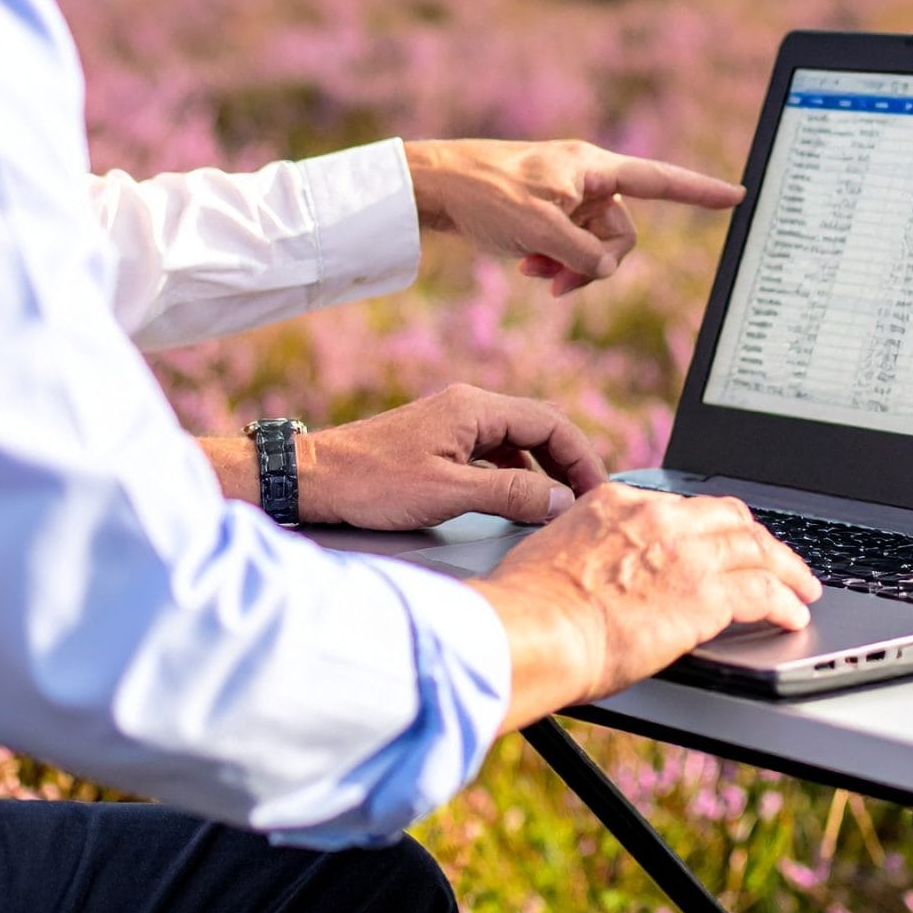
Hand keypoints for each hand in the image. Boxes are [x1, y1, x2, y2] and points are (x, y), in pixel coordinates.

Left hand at [300, 384, 610, 529]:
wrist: (314, 479)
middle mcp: (467, 407)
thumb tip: (560, 500)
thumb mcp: (447, 494)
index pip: (550, 423)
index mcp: (474, 408)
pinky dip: (514, 473)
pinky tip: (516, 501)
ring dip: (542, 469)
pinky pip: (493, 451)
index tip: (597, 492)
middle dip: (567, 463)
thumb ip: (508, 494)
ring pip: (516, 440)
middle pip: (538, 427)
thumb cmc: (372, 484)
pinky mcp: (438, 441)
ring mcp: (452, 423)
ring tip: (558, 506)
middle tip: (586, 502)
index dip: (581, 457)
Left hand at [403, 138, 742, 296]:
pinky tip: (524, 266)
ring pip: (594, 246)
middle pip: (622, 233)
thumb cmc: (485, 195)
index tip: (738, 196)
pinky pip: (571, 245)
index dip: (700, 193)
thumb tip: (606, 269)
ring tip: (533, 272)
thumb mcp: (540, 230)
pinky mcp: (548, 211)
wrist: (434, 186)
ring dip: (570, 266)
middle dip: (596, 263)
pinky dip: (554, 260)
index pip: (660, 180)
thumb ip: (584, 255)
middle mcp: (588, 178)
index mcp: (594, 168)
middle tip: (555, 280)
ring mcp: (569, 196)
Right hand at [470, 485, 819, 730]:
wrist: (531, 629)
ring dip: (786, 570)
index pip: (681, 505)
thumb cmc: (527, 608)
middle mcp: (657, 517)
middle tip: (777, 559)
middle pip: (730, 517)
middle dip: (760, 539)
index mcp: (617, 502)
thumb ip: (586, 552)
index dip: (713, 525)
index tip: (725, 540)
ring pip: (757, 549)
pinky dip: (785, 603)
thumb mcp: (553, 553)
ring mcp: (685, 553)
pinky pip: (763, 592)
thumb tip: (591, 575)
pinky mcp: (705, 595)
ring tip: (802, 588)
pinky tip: (792, 616)